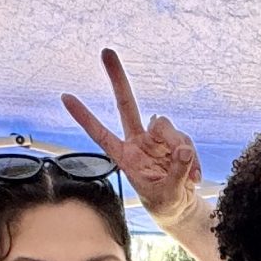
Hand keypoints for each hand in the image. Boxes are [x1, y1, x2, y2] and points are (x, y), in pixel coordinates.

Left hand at [63, 49, 204, 227]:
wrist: (180, 209)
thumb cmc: (164, 203)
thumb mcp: (167, 194)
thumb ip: (176, 171)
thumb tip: (184, 150)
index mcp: (125, 157)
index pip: (101, 134)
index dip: (84, 117)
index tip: (65, 97)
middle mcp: (138, 142)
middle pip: (127, 104)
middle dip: (117, 79)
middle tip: (106, 52)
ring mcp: (157, 140)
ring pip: (166, 125)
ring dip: (179, 145)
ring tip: (190, 175)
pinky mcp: (175, 142)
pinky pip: (185, 141)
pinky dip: (193, 158)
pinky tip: (195, 176)